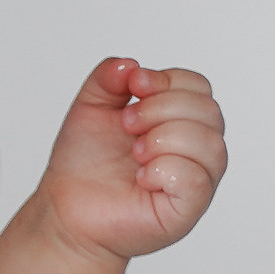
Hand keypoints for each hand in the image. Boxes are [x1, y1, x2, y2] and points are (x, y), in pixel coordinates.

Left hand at [39, 58, 226, 260]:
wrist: (65, 207)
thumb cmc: (85, 161)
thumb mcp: (90, 107)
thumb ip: (107, 78)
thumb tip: (131, 65)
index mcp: (178, 119)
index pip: (198, 86)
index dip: (168, 80)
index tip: (133, 87)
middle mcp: (195, 148)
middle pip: (208, 110)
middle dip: (161, 108)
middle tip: (127, 124)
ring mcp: (195, 179)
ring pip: (209, 144)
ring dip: (164, 139)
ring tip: (135, 152)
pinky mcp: (187, 208)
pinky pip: (196, 179)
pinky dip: (165, 170)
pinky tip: (142, 177)